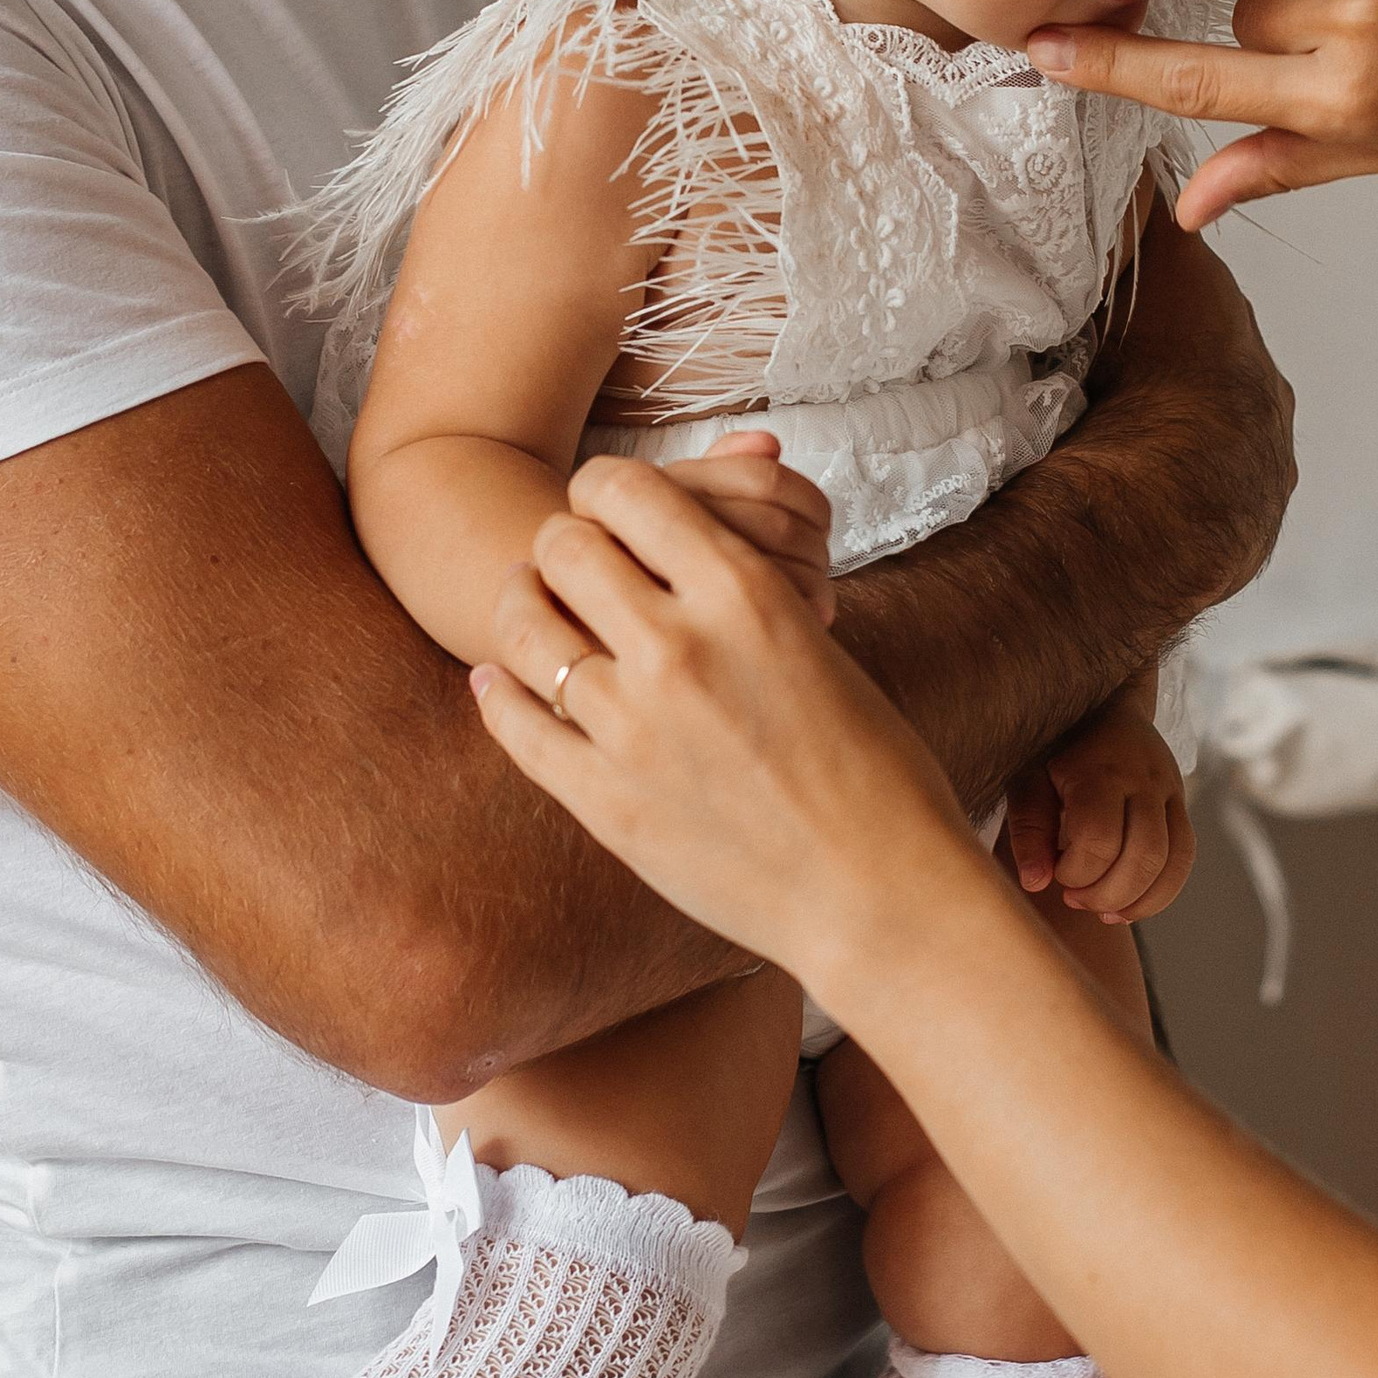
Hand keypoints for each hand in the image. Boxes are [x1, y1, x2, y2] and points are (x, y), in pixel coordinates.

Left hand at [474, 454, 984, 982]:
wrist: (881, 894)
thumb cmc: (876, 769)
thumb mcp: (817, 643)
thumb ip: (747, 577)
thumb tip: (723, 483)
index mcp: (744, 593)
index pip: (624, 490)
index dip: (602, 489)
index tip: (604, 507)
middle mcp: (679, 648)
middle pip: (564, 547)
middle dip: (561, 545)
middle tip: (567, 564)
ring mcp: (634, 728)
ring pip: (523, 630)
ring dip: (519, 609)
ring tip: (529, 611)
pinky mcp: (606, 802)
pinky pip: (518, 725)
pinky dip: (498, 694)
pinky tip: (497, 682)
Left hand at [1007, 694, 1194, 922]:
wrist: (1101, 701)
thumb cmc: (1053, 746)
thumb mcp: (1027, 778)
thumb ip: (1029, 828)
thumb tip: (1036, 883)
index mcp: (1101, 770)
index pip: (1100, 838)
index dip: (1076, 871)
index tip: (1055, 873)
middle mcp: (1144, 779)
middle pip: (1144, 855)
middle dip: (1107, 893)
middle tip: (1074, 898)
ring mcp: (1169, 790)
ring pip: (1174, 860)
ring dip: (1139, 900)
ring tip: (1103, 910)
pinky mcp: (1180, 803)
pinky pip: (1185, 856)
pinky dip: (1162, 890)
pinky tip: (1128, 905)